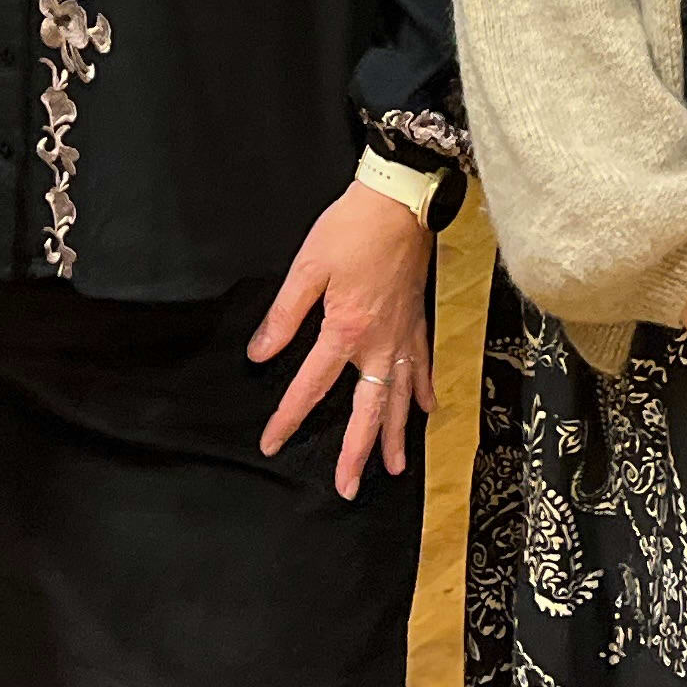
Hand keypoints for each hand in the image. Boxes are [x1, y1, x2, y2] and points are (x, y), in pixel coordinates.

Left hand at [251, 182, 435, 497]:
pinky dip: (424, 391)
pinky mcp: (417, 321)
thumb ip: (284, 316)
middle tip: (348, 487)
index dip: (288, 417)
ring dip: (395, 435)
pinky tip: (426, 411)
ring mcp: (403, 335)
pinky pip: (423, 366)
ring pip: (401, 398)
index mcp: (345, 330)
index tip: (272, 443)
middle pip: (368, 410)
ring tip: (393, 469)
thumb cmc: (351, 229)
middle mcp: (379, 343)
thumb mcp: (308, 268)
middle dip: (357, 452)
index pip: (311, 386)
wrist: (400, 200)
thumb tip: (260, 354)